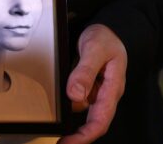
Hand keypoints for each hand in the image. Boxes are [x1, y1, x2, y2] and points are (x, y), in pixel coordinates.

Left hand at [58, 24, 126, 143]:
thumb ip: (85, 71)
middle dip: (75, 136)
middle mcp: (104, 94)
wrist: (106, 30)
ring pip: (79, 110)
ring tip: (50, 121)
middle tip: (58, 142)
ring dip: (67, 118)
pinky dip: (65, 105)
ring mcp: (95, 92)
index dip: (85, 136)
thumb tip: (75, 95)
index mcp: (112, 88)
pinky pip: (75, 100)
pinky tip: (54, 106)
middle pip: (91, 122)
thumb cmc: (105, 38)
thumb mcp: (95, 49)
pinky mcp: (86, 88)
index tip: (68, 143)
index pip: (100, 120)